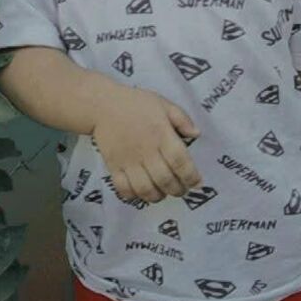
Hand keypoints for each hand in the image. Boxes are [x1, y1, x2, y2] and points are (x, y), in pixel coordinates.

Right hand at [92, 87, 203, 202]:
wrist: (103, 105)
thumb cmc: (136, 103)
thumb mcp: (163, 104)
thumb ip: (182, 119)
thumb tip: (197, 134)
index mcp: (161, 134)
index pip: (180, 161)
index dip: (191, 176)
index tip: (196, 182)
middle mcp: (146, 150)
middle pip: (165, 179)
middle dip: (177, 190)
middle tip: (181, 189)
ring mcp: (128, 160)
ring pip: (145, 188)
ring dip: (157, 196)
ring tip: (163, 193)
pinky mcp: (113, 166)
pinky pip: (124, 188)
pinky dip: (134, 195)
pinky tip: (141, 191)